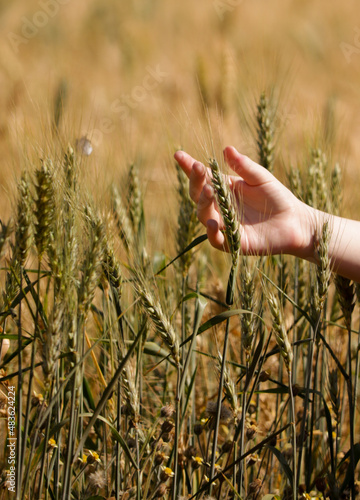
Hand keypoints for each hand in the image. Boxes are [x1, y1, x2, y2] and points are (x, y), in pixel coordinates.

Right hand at [174, 146, 313, 258]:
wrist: (296, 222)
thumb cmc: (278, 198)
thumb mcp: (261, 177)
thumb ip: (244, 166)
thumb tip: (226, 149)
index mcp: (224, 189)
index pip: (203, 177)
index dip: (189, 167)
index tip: (178, 155)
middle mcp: (220, 207)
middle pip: (198, 195)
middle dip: (195, 182)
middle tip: (198, 169)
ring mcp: (224, 225)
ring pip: (203, 215)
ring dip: (203, 203)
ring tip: (209, 191)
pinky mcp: (233, 242)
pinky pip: (216, 239)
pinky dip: (211, 232)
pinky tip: (212, 222)